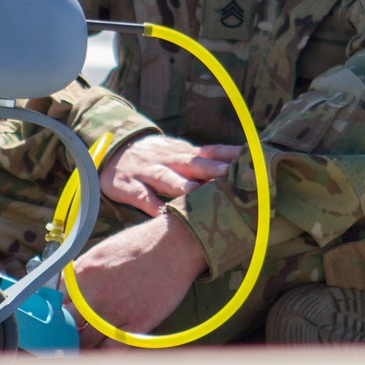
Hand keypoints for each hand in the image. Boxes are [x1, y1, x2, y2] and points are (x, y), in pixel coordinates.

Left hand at [66, 209, 206, 348]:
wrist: (175, 245)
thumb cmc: (140, 245)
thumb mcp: (101, 251)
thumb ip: (81, 274)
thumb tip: (66, 291)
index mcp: (81, 274)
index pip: (55, 302)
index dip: (56, 312)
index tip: (58, 319)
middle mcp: (93, 294)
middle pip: (66, 325)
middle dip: (66, 332)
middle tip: (67, 338)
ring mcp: (113, 311)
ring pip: (85, 342)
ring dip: (83, 346)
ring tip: (84, 347)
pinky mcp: (136, 324)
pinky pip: (111, 350)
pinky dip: (105, 352)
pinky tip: (105, 349)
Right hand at [100, 134, 241, 217]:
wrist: (112, 150)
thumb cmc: (155, 157)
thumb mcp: (179, 153)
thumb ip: (204, 162)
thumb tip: (240, 171)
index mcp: (183, 153)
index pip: (211, 151)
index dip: (229, 155)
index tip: (251, 159)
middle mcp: (168, 160)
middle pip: (192, 164)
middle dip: (211, 168)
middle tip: (230, 174)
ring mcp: (148, 172)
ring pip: (166, 178)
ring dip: (181, 185)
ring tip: (196, 192)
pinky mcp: (130, 187)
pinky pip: (142, 196)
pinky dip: (151, 205)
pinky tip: (161, 213)